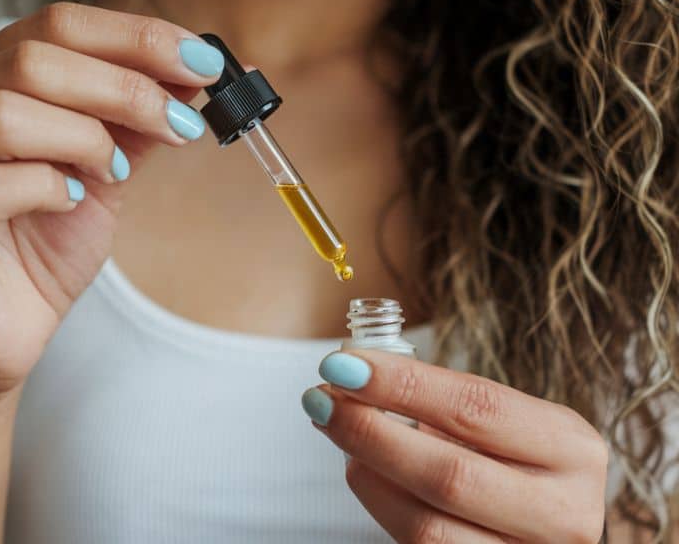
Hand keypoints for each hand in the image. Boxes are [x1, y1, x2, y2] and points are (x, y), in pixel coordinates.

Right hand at [0, 3, 222, 394]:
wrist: (11, 329)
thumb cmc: (48, 244)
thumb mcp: (105, 168)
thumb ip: (136, 121)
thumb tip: (193, 74)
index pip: (54, 27)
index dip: (135, 39)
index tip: (202, 61)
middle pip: (30, 61)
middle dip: (124, 88)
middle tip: (180, 122)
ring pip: (2, 115)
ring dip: (84, 138)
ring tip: (112, 171)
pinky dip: (48, 187)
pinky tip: (72, 201)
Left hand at [302, 350, 607, 542]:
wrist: (547, 525)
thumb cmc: (515, 460)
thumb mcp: (503, 424)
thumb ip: (442, 402)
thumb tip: (353, 374)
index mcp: (570, 448)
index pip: (477, 408)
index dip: (402, 384)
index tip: (344, 363)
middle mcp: (563, 512)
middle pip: (449, 476)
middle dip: (370, 432)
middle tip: (322, 398)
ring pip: (427, 528)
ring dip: (365, 474)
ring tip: (335, 433)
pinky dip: (380, 508)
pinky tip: (362, 473)